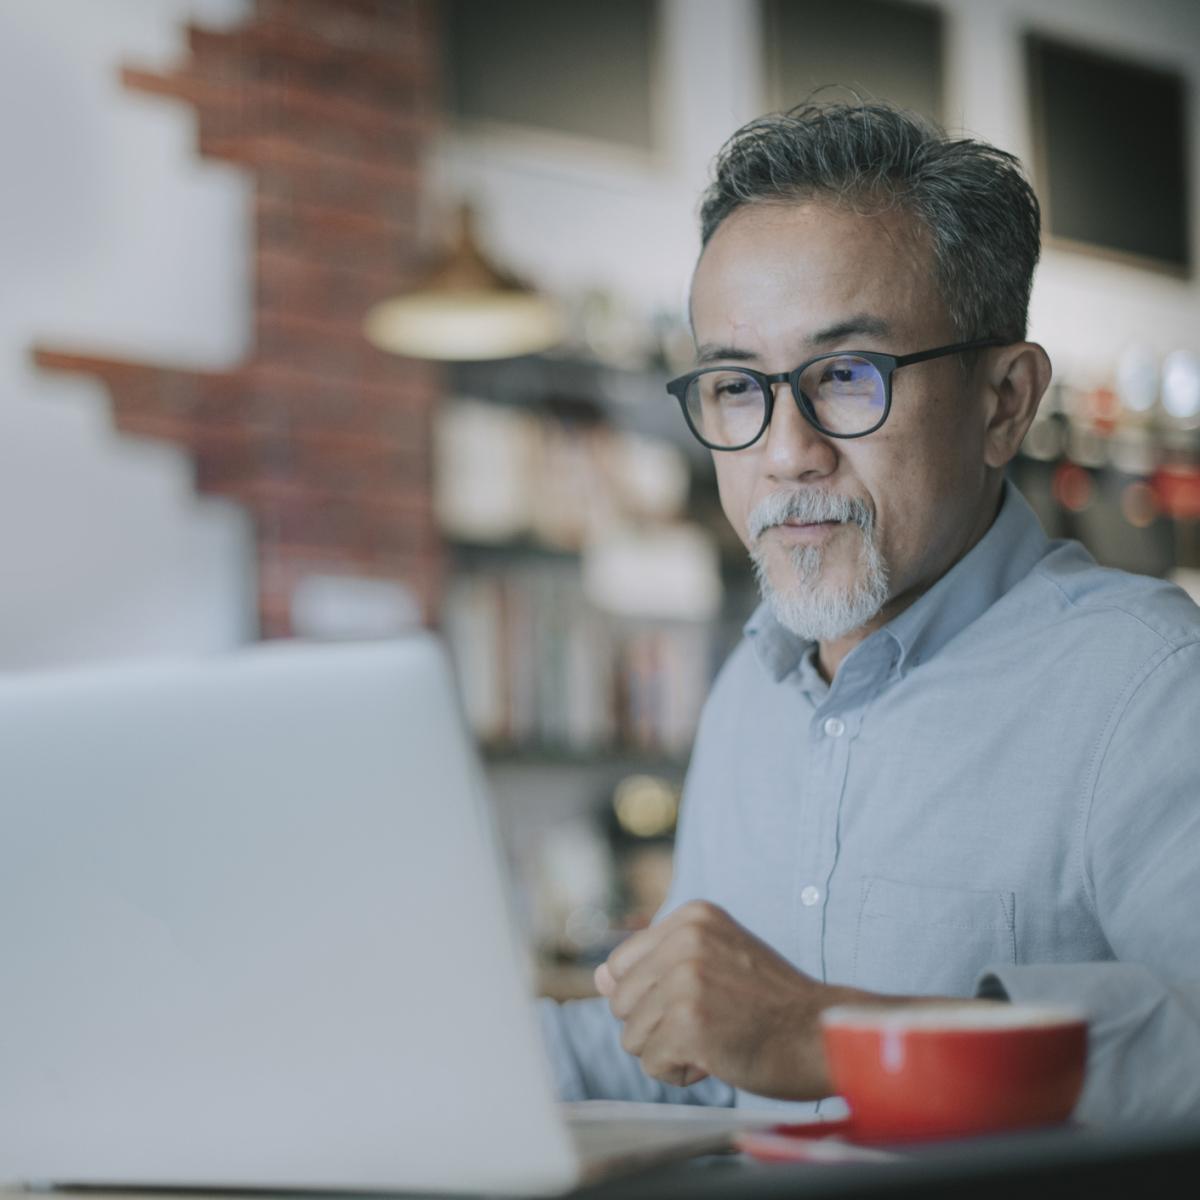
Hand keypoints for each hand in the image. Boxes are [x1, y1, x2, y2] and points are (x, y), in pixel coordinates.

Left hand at [594, 901, 869, 1098]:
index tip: (699, 999)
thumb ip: (656, 964)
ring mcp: (686, 979)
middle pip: (621, 1003)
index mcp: (692, 917)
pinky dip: (680, 1071)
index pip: (621, 965)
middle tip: (711, 1022)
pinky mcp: (689, 1023)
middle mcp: (686, 939)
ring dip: (669, 1050)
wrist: (823, 1035)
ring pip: (632, 1036)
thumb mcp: (715, 961)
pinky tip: (718, 1057)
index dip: (652, 997)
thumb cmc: (770, 1004)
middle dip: (658, 1026)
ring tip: (716, 1037)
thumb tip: (598, 978)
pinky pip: (651, 1063)